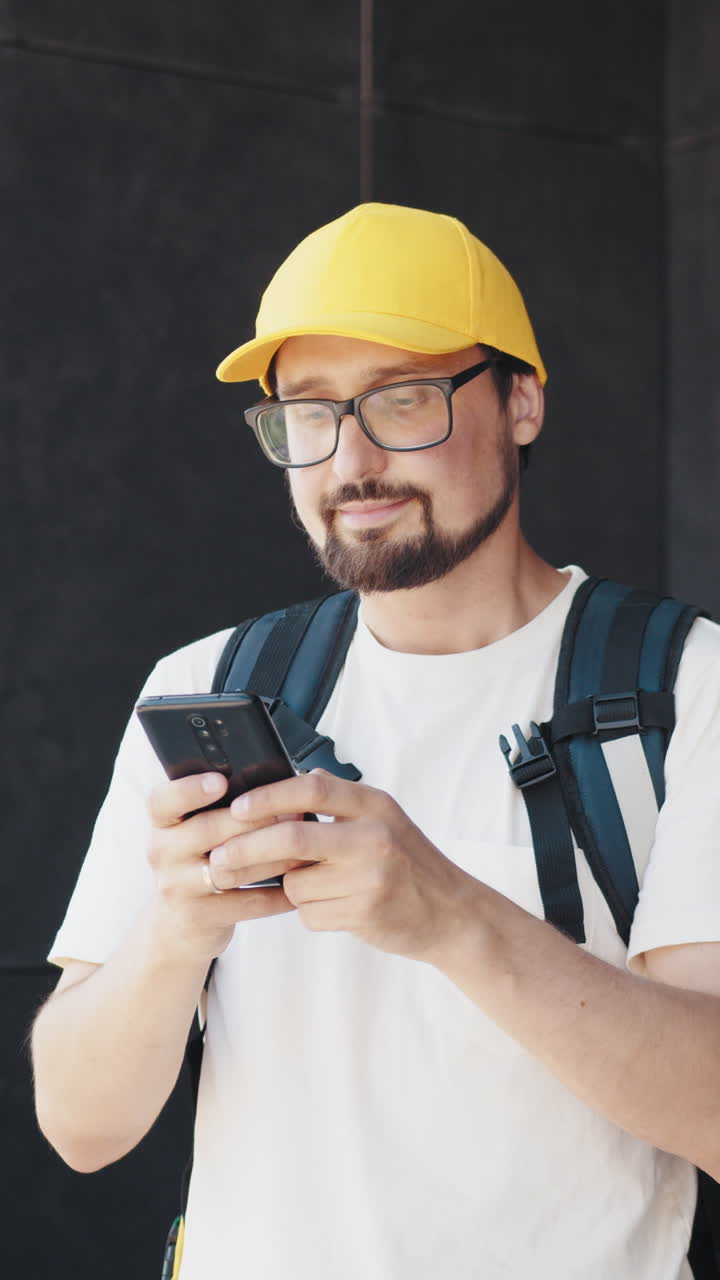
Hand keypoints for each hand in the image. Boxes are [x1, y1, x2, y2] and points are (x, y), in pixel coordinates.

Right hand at [146, 772, 301, 960]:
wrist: (179, 925)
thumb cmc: (201, 862)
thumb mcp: (196, 833)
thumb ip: (222, 808)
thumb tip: (277, 782)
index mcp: (164, 822)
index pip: (162, 800)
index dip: (189, 789)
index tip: (221, 781)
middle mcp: (162, 851)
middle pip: (206, 829)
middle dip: (255, 820)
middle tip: (296, 813)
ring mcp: (176, 885)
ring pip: (228, 867)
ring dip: (272, 857)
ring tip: (304, 849)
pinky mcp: (197, 915)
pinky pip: (244, 902)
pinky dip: (275, 895)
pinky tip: (298, 887)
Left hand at [207, 770, 482, 962]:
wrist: (451, 913)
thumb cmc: (407, 864)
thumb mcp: (382, 821)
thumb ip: (338, 807)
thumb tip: (287, 791)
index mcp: (374, 805)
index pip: (313, 789)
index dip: (269, 797)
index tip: (236, 808)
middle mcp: (375, 836)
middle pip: (292, 838)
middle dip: (246, 850)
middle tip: (218, 860)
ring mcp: (371, 876)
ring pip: (296, 884)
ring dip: (291, 890)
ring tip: (319, 889)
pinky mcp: (366, 912)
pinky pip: (310, 914)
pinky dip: (310, 913)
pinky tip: (337, 908)